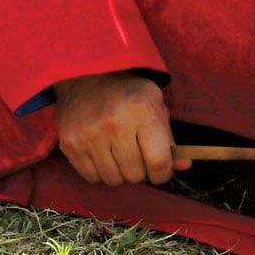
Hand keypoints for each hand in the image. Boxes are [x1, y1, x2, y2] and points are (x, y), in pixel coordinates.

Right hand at [54, 70, 190, 186]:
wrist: (86, 74)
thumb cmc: (127, 91)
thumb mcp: (154, 102)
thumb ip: (169, 136)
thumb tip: (183, 165)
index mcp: (142, 110)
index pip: (159, 161)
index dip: (163, 172)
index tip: (161, 170)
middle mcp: (115, 123)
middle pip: (135, 175)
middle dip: (141, 170)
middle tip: (137, 154)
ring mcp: (89, 135)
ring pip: (113, 180)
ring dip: (120, 172)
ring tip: (119, 151)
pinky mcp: (70, 145)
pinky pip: (91, 178)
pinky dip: (100, 171)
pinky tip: (102, 152)